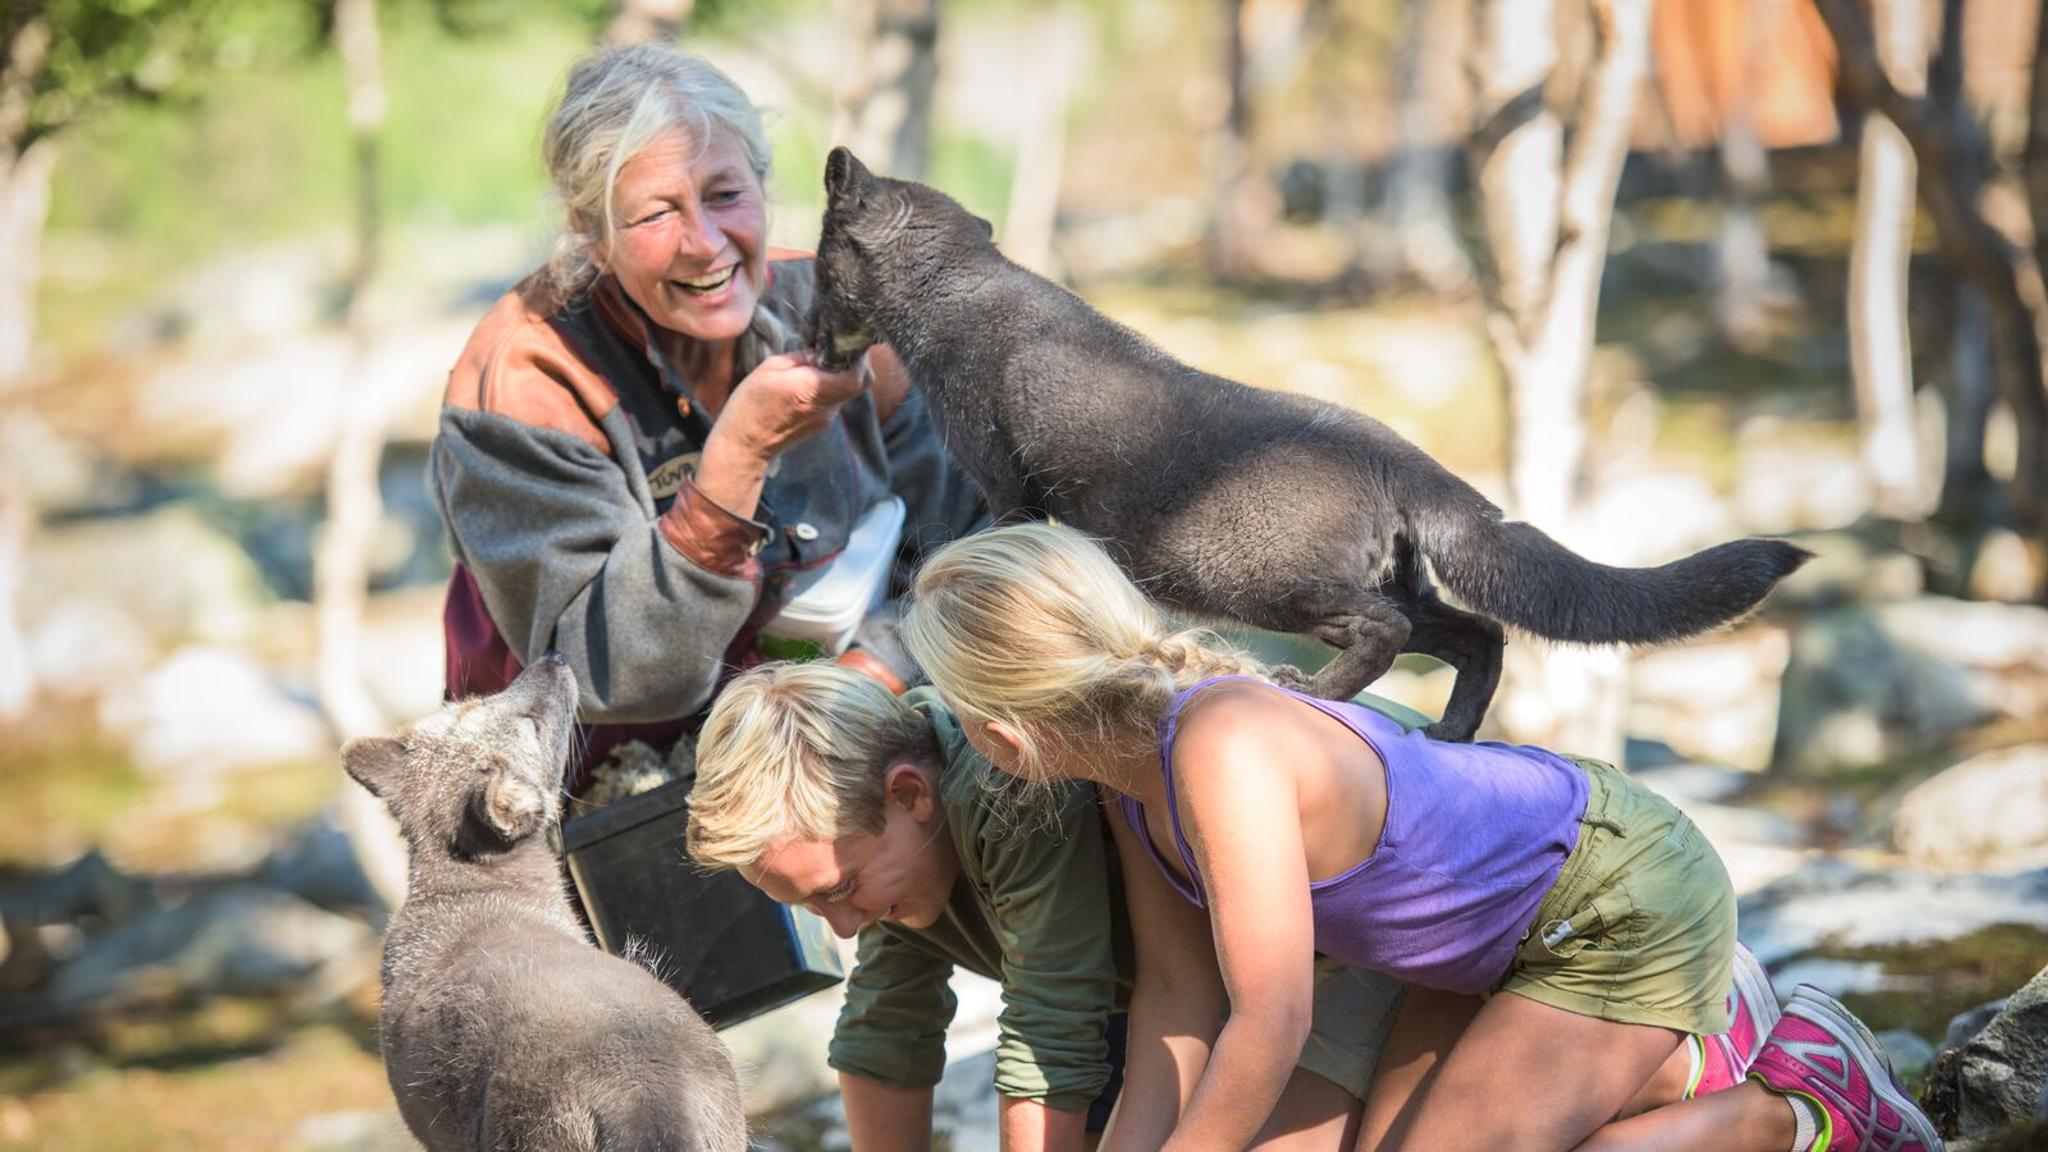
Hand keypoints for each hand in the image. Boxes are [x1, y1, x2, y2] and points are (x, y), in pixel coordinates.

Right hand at [710, 350, 869, 461]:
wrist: (746, 445)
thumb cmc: (751, 404)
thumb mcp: (770, 368)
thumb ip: (802, 357)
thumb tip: (822, 349)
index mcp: (810, 389)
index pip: (855, 376)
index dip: (857, 357)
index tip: (845, 343)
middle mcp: (825, 406)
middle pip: (861, 382)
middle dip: (856, 362)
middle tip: (837, 349)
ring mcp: (827, 417)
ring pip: (850, 389)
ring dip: (842, 373)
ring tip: (818, 364)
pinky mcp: (823, 422)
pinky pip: (837, 398)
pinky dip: (831, 386)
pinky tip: (811, 381)